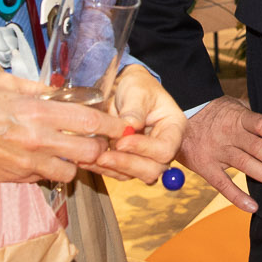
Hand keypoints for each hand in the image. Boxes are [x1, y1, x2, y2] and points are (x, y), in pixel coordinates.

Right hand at [0, 68, 130, 183]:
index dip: (112, 126)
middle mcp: (35, 140)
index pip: (89, 122)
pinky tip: (42, 158)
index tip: (122, 126)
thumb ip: (38, 89)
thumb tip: (61, 92)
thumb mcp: (6, 84)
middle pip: (88, 153)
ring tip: (68, 152)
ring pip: (69, 172)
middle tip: (99, 142)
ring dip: (74, 164)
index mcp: (37, 112)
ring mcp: (25, 163)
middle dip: (99, 149)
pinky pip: (43, 178)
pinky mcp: (13, 178)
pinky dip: (49, 171)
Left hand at [81, 65, 186, 184]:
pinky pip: (118, 172)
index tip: (122, 141)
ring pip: (134, 175)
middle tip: (104, 156)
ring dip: (113, 169)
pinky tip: (88, 160)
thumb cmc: (137, 86)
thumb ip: (135, 108)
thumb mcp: (137, 90)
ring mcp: (146, 156)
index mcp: (173, 128)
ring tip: (93, 158)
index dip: (145, 149)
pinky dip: (103, 169)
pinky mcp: (129, 161)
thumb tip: (130, 127)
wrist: (124, 89)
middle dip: (128, 164)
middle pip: (153, 169)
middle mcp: (163, 146)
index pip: (166, 149)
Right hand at [177, 96, 261, 214]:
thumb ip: (253, 118)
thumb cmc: (215, 112)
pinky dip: (237, 196)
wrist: (181, 115)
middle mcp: (229, 134)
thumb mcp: (234, 106)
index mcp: (238, 117)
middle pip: (257, 147)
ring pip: (244, 164)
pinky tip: (253, 206)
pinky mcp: (205, 166)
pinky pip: (222, 183)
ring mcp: (217, 151)